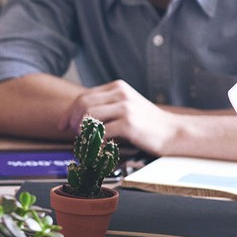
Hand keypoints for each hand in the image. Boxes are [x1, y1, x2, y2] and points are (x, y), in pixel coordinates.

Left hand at [64, 81, 182, 154]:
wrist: (173, 132)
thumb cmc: (147, 123)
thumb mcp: (126, 106)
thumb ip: (105, 107)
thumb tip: (76, 117)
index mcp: (118, 87)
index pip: (84, 97)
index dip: (69, 113)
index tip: (62, 125)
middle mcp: (121, 94)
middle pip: (82, 105)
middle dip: (71, 121)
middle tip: (71, 134)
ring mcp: (125, 108)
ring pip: (89, 118)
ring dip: (83, 133)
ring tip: (86, 142)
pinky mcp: (129, 124)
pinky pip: (101, 133)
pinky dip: (95, 143)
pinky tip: (99, 149)